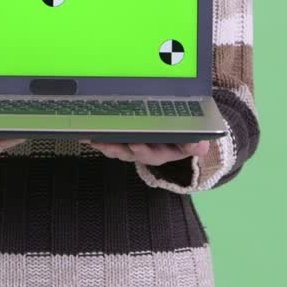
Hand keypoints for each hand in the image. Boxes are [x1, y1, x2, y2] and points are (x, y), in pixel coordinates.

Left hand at [80, 139, 209, 165]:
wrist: (180, 138)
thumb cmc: (184, 138)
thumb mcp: (192, 142)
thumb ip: (194, 144)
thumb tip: (200, 145)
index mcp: (162, 153)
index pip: (152, 154)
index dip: (142, 150)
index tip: (134, 143)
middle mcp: (145, 152)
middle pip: (130, 153)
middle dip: (117, 149)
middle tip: (106, 143)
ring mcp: (133, 148)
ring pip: (117, 148)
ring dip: (104, 144)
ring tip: (92, 138)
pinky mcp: (123, 141)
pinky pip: (110, 141)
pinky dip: (99, 138)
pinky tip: (86, 133)